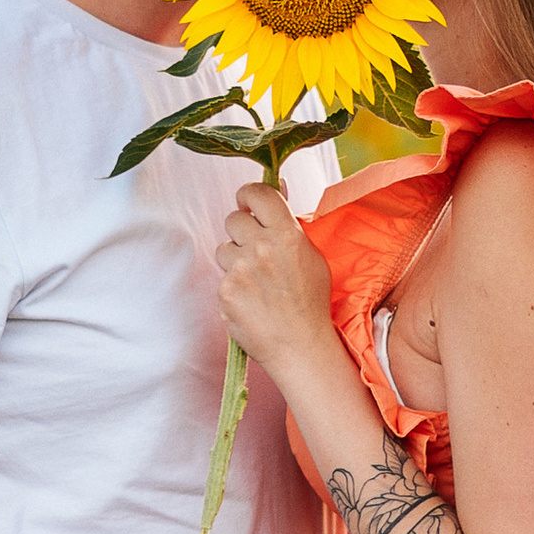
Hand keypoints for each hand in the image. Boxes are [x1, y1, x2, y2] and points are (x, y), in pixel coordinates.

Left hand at [214, 181, 336, 375]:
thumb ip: (289, 225)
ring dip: (234, 260)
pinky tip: (250, 301)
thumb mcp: (311, 257)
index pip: (257, 193)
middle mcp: (262, 247)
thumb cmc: (309, 302)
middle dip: (241, 232)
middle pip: (233, 219)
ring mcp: (241, 270)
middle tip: (255, 251)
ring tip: (255, 282)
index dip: (248, 195)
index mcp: (287, 235)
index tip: (246, 203)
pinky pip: (221, 276)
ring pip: (223, 248)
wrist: (299, 345)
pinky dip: (232, 286)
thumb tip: (277, 188)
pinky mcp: (225, 291)